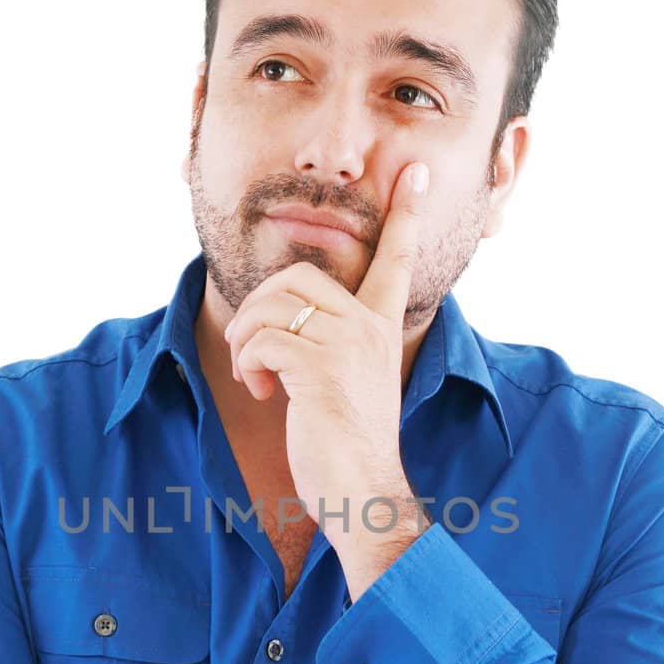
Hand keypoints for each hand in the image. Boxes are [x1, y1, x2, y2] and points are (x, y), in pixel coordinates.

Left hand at [222, 161, 429, 548]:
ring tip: (256, 377)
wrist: (362, 491)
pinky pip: (260, 340)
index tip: (417, 172)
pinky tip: (262, 393)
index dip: (406, 216)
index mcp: (380, 328)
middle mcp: (369, 329)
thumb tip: (285, 326)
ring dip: (245, 341)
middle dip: (257, 311)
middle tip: (254, 355)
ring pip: (271, 306)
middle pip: (296, 277)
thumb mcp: (346, 384)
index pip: (395, 261)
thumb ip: (330, 346)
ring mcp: (346, 346)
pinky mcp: (318, 368)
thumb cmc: (346, 447)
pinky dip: (246, 365)